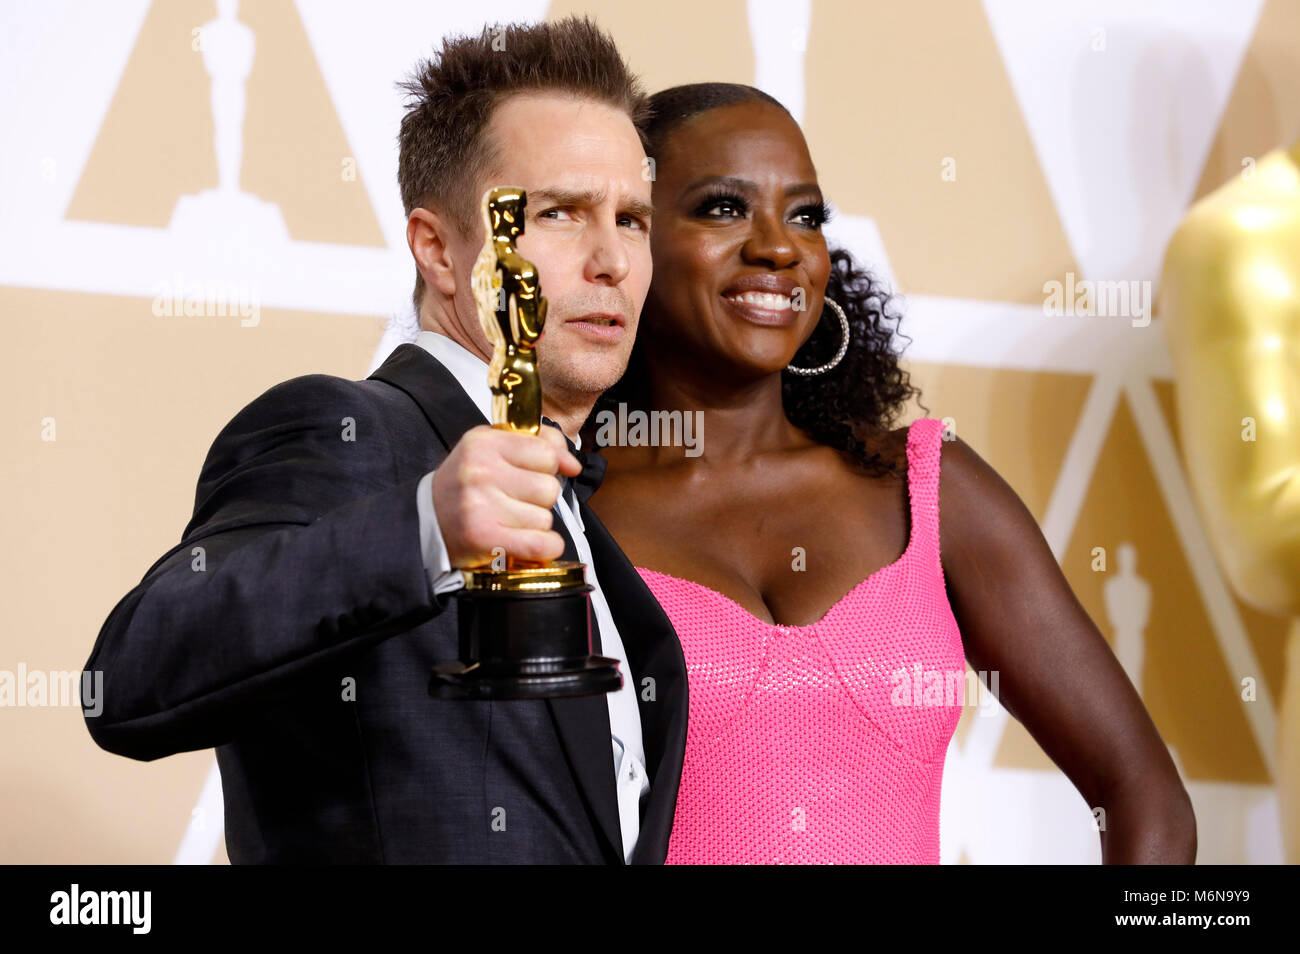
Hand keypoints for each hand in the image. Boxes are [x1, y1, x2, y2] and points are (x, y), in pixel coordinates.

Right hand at [431, 424, 582, 566]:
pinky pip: (542, 544)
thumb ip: (539, 443)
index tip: (528, 475)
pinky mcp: (484, 538)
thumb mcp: (492, 448)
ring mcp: (481, 505)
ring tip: (507, 521)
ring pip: (545, 518)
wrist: (426, 521)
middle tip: (512, 502)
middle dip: (538, 499)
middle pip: (549, 487)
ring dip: (533, 524)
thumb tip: (574, 463)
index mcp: (483, 442)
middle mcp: (480, 471)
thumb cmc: (465, 485)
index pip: (547, 452)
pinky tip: (526, 542)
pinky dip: (543, 547)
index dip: (545, 468)